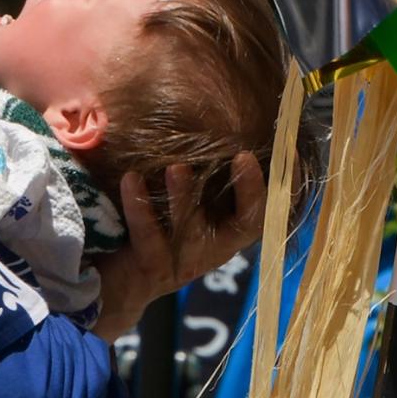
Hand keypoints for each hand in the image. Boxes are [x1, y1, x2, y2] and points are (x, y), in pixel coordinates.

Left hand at [91, 152, 263, 338]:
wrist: (117, 281)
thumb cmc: (159, 225)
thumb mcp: (188, 198)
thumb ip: (207, 170)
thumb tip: (224, 117)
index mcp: (230, 228)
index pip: (267, 207)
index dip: (279, 184)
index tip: (274, 152)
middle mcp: (215, 248)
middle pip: (246, 225)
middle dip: (250, 192)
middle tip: (242, 156)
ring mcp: (185, 262)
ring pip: (192, 230)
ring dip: (185, 197)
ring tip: (176, 167)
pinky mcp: (152, 269)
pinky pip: (149, 237)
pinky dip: (140, 207)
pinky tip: (131, 179)